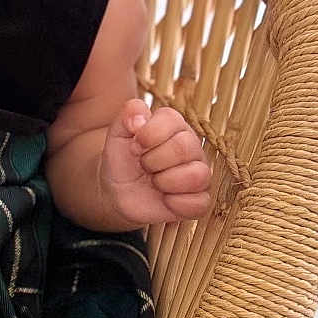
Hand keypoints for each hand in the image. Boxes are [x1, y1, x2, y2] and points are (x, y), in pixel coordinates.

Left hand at [98, 97, 214, 226]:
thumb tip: (140, 118)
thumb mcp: (118, 133)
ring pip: (198, 175)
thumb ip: (129, 114)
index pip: (172, 120)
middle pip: (184, 147)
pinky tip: (164, 199)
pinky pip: (200, 203)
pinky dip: (176, 203)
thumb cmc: (123, 159)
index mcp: (174, 125)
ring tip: (155, 182)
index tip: (135, 146)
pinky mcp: (199, 199)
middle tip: (144, 166)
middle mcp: (192, 146)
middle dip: (153, 161)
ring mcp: (199, 173)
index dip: (148, 135)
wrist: (118, 192)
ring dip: (165, 182)